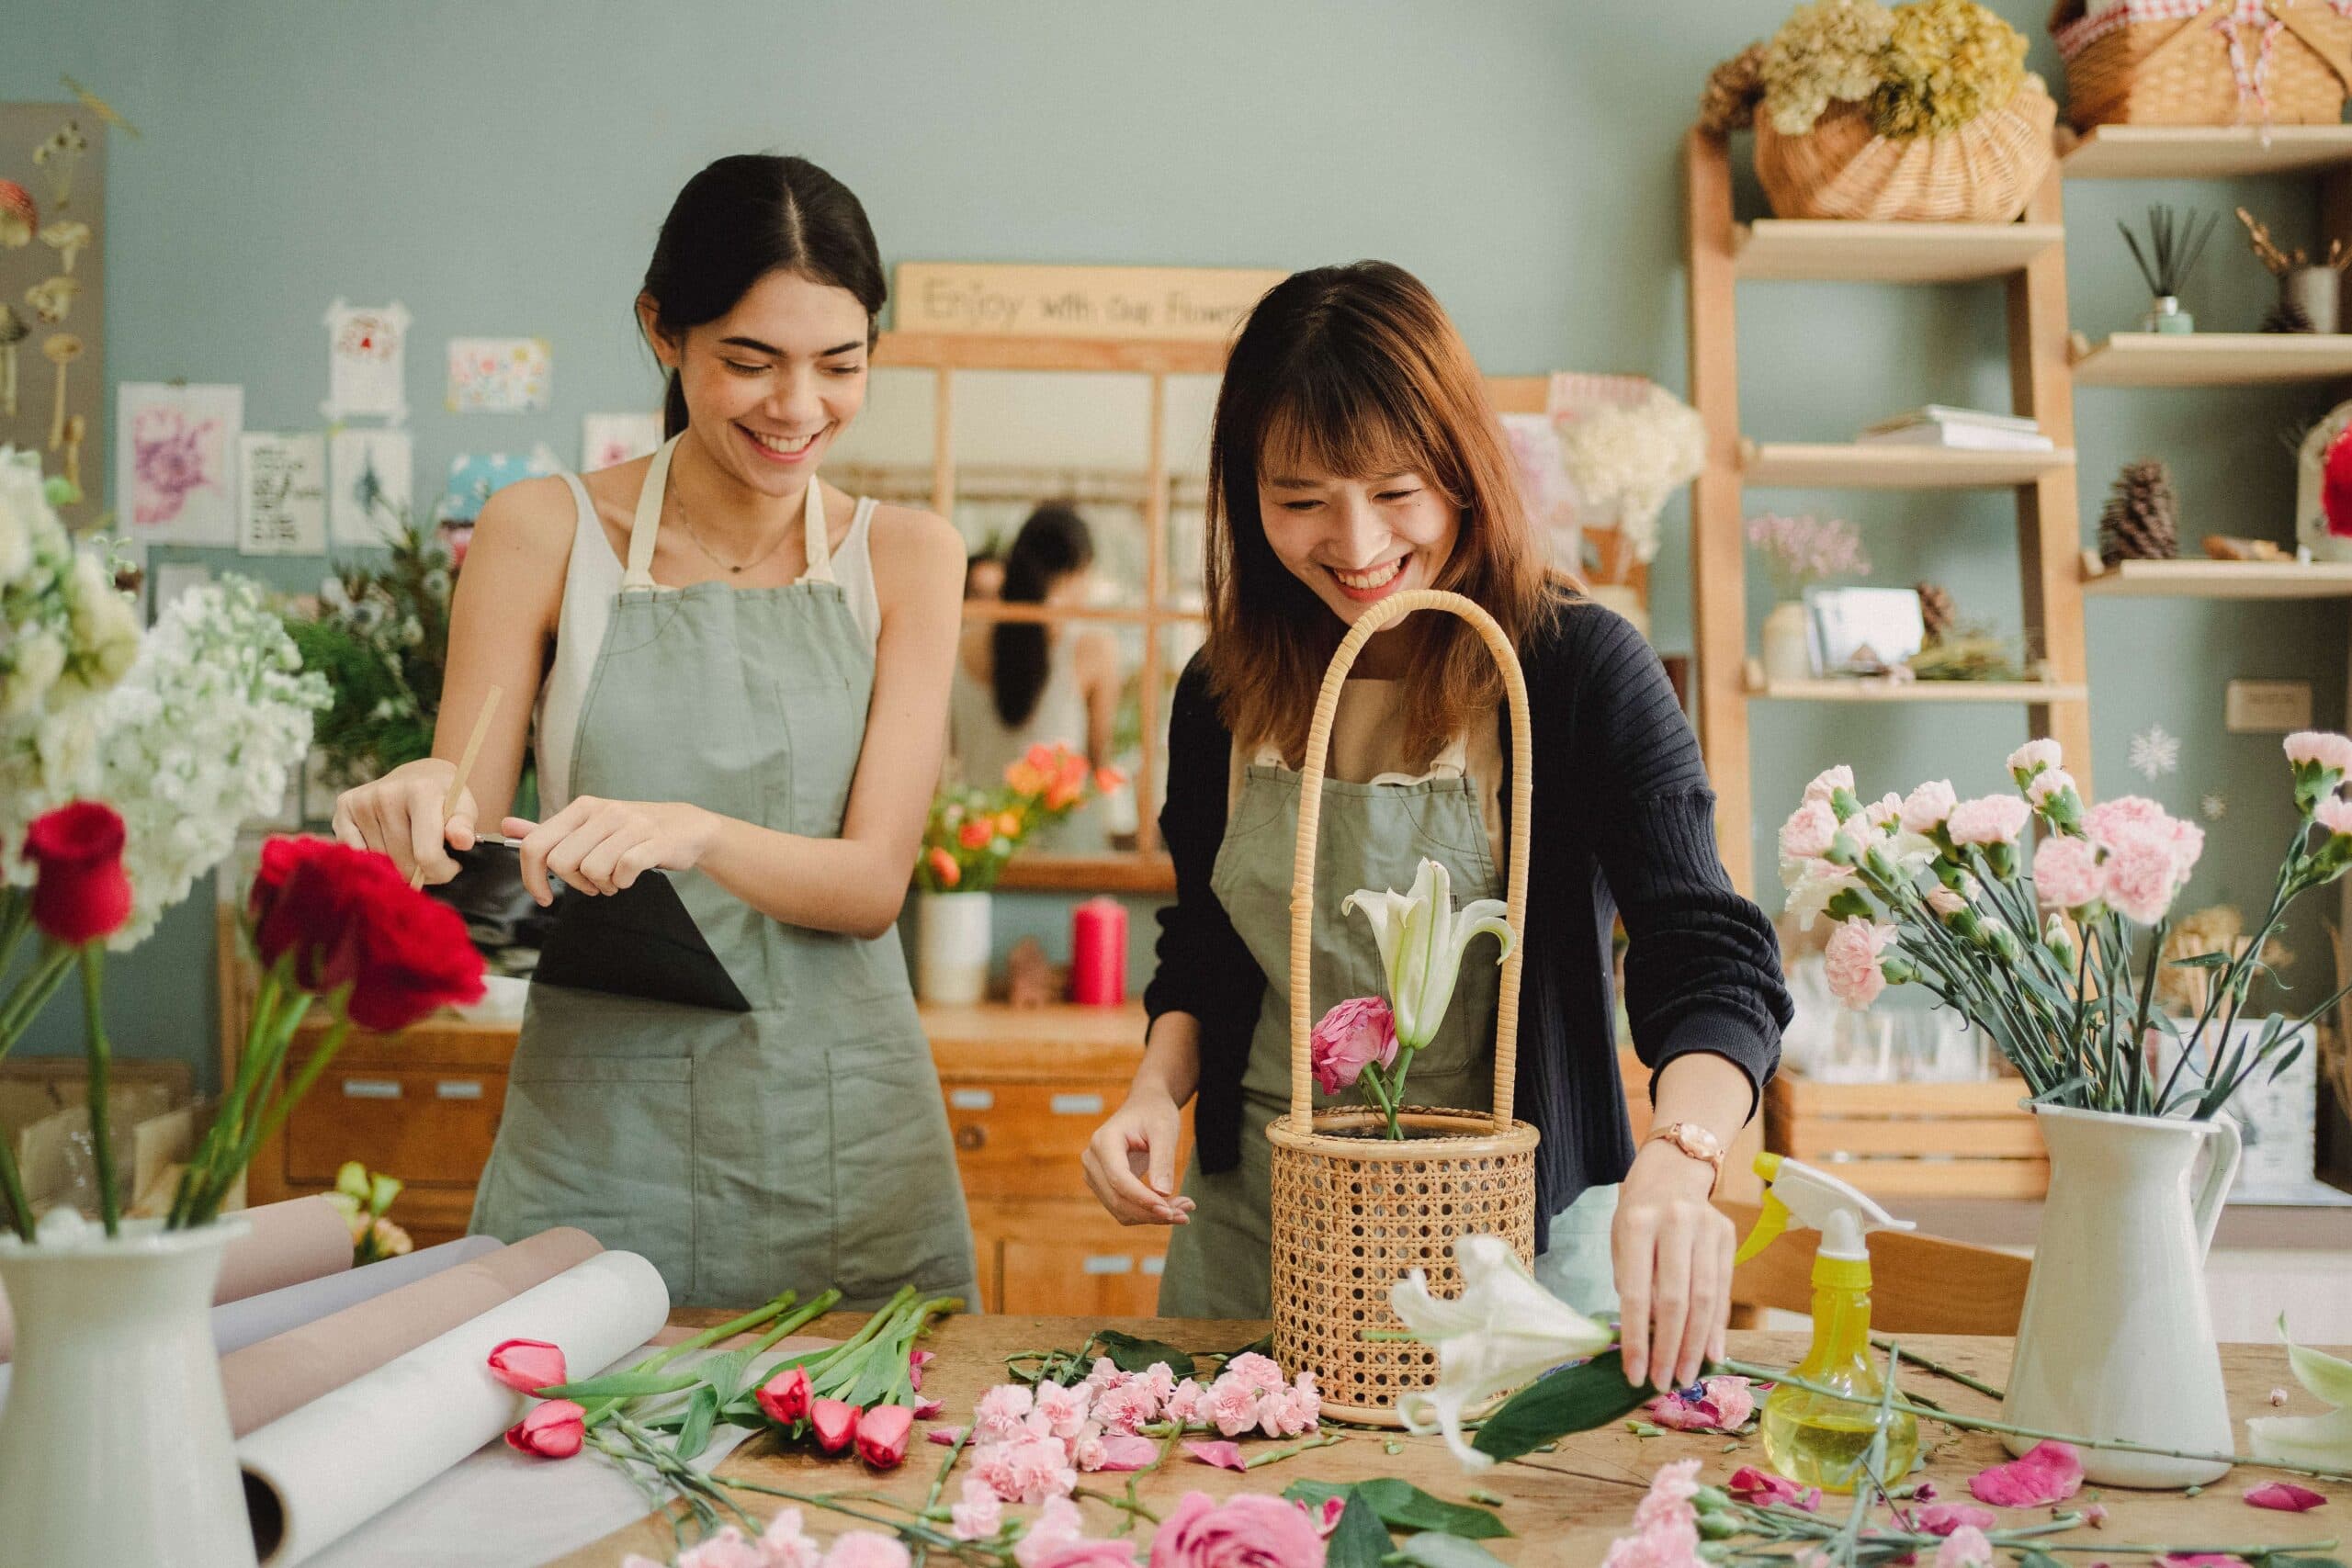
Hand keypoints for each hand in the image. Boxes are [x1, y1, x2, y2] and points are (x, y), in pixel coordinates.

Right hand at [332, 759, 477, 885]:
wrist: (419, 776)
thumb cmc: (445, 799)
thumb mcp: (464, 808)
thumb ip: (464, 825)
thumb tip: (463, 841)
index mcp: (421, 791)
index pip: (427, 854)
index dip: (442, 871)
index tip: (452, 866)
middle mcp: (386, 794)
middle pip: (402, 863)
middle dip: (421, 872)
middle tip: (431, 860)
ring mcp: (362, 801)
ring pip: (380, 862)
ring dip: (398, 866)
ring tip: (412, 849)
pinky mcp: (343, 808)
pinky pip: (356, 854)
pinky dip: (374, 859)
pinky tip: (388, 844)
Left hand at [503, 797, 718, 904]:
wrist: (686, 827)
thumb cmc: (632, 831)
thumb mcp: (589, 826)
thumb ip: (548, 830)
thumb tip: (508, 825)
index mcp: (582, 808)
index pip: (536, 844)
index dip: (532, 877)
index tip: (543, 896)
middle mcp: (603, 812)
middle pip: (561, 862)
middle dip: (573, 883)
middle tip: (591, 884)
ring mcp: (629, 825)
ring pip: (591, 870)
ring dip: (602, 885)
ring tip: (614, 879)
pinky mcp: (653, 841)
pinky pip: (623, 871)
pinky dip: (623, 883)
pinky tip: (629, 878)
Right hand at [1081, 1086, 1195, 1226]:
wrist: (1144, 1107)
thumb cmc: (1155, 1113)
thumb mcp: (1164, 1130)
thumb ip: (1162, 1160)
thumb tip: (1162, 1194)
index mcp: (1104, 1142)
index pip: (1119, 1179)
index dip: (1143, 1198)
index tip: (1170, 1210)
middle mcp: (1092, 1160)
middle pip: (1118, 1199)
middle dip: (1151, 1212)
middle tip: (1186, 1213)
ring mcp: (1094, 1175)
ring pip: (1120, 1209)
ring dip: (1151, 1217)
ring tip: (1183, 1210)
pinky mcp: (1103, 1186)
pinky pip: (1123, 1209)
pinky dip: (1146, 1214)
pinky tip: (1171, 1209)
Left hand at [1612, 1139, 1734, 1393]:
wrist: (1672, 1172)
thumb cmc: (1638, 1217)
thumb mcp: (1621, 1243)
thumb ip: (1634, 1284)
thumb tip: (1648, 1341)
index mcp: (1636, 1223)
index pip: (1635, 1292)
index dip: (1636, 1338)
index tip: (1634, 1374)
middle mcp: (1675, 1222)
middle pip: (1675, 1299)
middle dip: (1669, 1348)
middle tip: (1664, 1384)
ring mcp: (1707, 1227)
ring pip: (1704, 1299)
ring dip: (1695, 1345)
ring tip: (1685, 1376)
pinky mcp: (1729, 1236)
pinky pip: (1723, 1290)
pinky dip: (1716, 1327)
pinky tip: (1710, 1354)